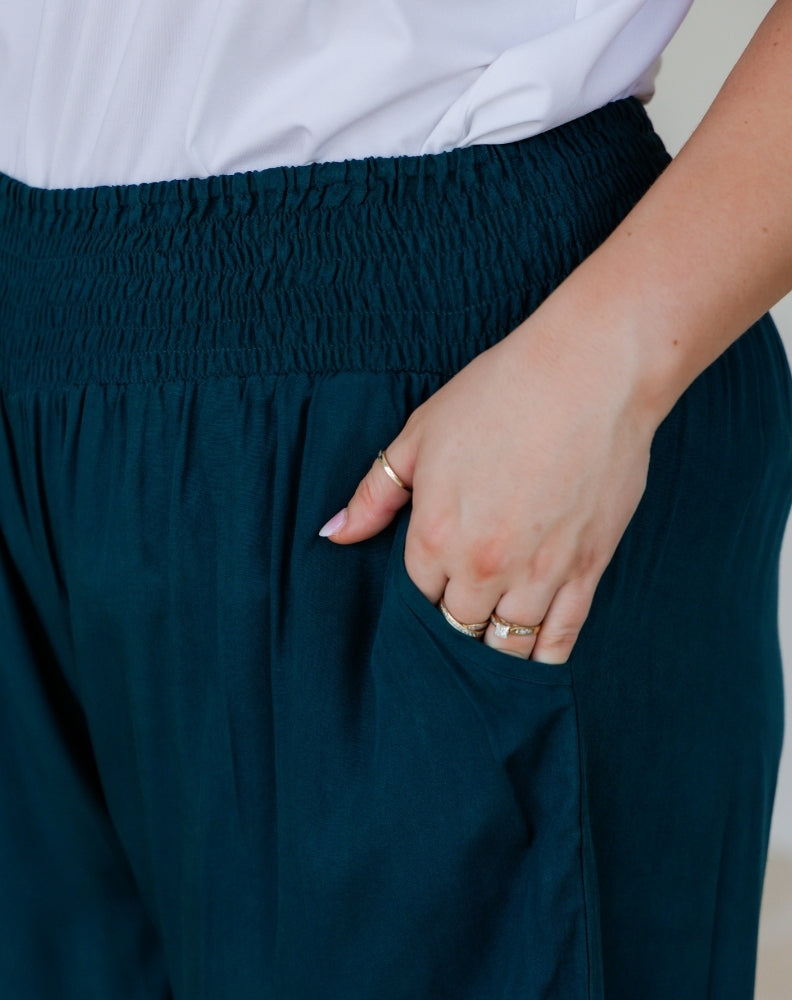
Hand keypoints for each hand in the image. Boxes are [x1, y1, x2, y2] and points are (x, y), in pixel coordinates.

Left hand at [318, 309, 657, 662]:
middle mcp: (483, 565)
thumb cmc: (499, 394)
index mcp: (435, 534)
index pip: (416, 596)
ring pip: (507, 644)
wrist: (592, 374)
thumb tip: (333, 535)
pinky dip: (543, 657)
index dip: (420, 597)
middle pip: (458, 626)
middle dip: (454, 627)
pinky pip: (561, 636)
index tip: (429, 593)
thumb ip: (374, 494)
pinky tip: (533, 662)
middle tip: (457, 623)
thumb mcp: (419, 434)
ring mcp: (538, 573)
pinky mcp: (587, 569)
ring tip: (488, 653)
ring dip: (493, 651)